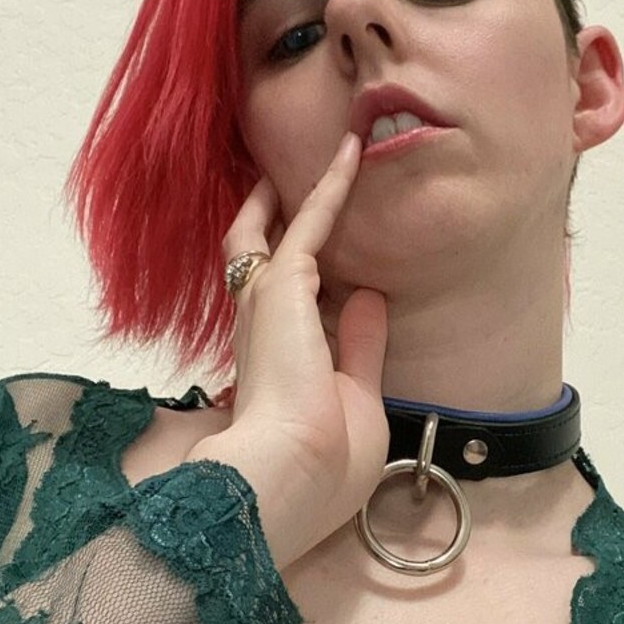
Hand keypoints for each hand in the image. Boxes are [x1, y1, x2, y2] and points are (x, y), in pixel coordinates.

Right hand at [188, 132, 388, 569]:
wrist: (296, 471)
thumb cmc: (326, 462)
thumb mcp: (356, 401)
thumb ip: (360, 348)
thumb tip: (369, 296)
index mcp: (271, 366)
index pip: (276, 313)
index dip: (289, 284)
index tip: (311, 264)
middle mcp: (258, 330)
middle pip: (253, 265)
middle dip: (264, 229)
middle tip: (275, 190)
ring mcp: (265, 304)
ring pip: (263, 235)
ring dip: (286, 197)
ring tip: (310, 159)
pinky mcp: (283, 283)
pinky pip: (310, 220)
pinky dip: (332, 185)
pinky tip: (354, 153)